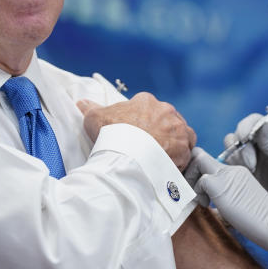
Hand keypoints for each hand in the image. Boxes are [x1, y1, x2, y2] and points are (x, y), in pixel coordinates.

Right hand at [78, 92, 195, 168]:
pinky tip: (168, 167)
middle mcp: (165, 111)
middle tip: (151, 147)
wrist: (126, 153)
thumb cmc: (111, 133)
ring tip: (163, 156)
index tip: (138, 133)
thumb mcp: (95, 117)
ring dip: (176, 143)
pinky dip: (180, 160)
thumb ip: (90, 108)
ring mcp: (177, 129)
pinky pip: (186, 153)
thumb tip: (81, 103)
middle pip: (168, 120)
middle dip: (162, 131)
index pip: (149, 108)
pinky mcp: (183, 147)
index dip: (144, 121)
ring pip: (182, 134)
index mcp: (146, 101)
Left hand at [187, 147, 267, 257]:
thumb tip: (206, 205)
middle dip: (190, 171)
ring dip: (192, 180)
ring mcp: (227, 175)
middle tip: (193, 192)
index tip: (197, 187)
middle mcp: (232, 169)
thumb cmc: (260, 221)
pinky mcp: (221, 186)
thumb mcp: (238, 204)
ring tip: (202, 200)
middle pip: (200, 156)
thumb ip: (224, 198)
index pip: (211, 161)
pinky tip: (208, 205)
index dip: (198, 169)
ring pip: (198, 162)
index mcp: (237, 173)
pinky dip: (198, 192)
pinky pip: (201, 180)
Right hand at [224, 115, 267, 211]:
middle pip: (238, 134)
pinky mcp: (243, 170)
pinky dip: (232, 168)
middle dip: (241, 148)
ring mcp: (249, 156)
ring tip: (251, 172)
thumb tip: (260, 124)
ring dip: (236, 159)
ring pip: (231, 148)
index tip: (244, 138)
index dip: (245, 126)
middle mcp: (258, 142)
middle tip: (252, 165)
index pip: (254, 121)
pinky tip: (245, 176)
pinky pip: (230, 164)